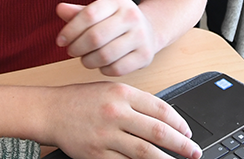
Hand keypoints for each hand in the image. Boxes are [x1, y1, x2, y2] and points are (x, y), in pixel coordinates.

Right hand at [44, 82, 200, 158]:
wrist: (50, 111)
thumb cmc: (81, 100)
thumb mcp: (110, 90)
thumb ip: (137, 102)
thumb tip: (165, 119)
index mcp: (122, 94)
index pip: (160, 109)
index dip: (179, 123)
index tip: (188, 132)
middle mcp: (116, 113)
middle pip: (157, 132)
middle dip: (181, 144)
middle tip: (194, 151)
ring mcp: (106, 135)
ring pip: (144, 152)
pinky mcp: (96, 154)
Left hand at [56, 0, 159, 76]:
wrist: (149, 30)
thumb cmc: (116, 21)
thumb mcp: (99, 12)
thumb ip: (78, 12)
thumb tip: (60, 9)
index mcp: (118, 1)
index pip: (89, 15)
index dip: (70, 30)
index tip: (60, 41)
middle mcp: (132, 16)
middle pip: (95, 37)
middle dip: (77, 48)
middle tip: (71, 51)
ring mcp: (141, 36)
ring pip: (104, 56)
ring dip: (88, 61)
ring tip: (85, 58)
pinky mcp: (145, 56)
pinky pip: (116, 69)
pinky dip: (103, 69)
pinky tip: (101, 64)